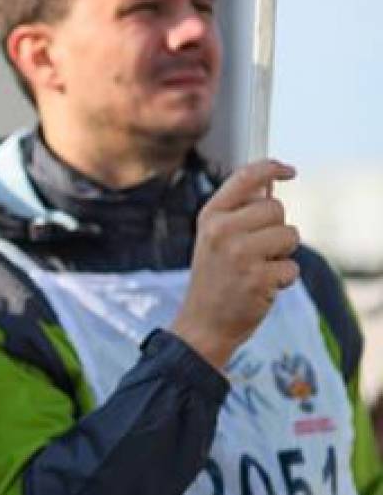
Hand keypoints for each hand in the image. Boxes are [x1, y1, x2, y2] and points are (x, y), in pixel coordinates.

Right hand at [171, 159, 299, 370]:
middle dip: (276, 229)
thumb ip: (238, 213)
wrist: (203, 326)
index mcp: (210, 216)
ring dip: (283, 254)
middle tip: (257, 252)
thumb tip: (270, 186)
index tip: (288, 171)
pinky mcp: (258, 278)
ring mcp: (240, 254)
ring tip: (259, 269)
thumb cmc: (214, 281)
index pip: (245, 177)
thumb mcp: (214, 239)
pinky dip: (284, 279)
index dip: (271, 168)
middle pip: (276, 208)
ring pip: (290, 234)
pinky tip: (262, 288)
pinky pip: (292, 266)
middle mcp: (222, 231)